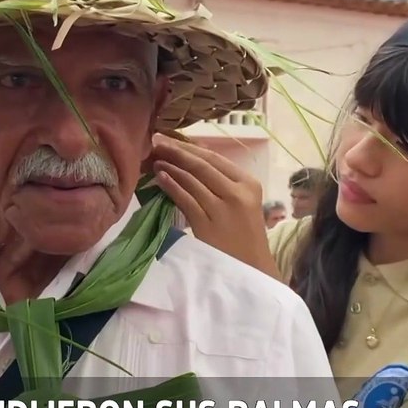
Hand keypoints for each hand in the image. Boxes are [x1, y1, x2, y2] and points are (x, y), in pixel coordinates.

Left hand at [147, 133, 279, 277]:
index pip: (215, 158)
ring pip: (192, 180)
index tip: (171, 139)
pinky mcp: (207, 224)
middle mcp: (238, 192)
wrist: (251, 268)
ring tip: (155, 160)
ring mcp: (222, 209)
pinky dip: (171, 186)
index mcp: (249, 183)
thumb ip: (224, 181)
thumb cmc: (245, 234)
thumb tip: (194, 156)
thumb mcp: (243, 202)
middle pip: (201, 165)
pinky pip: (185, 199)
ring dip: (171, 167)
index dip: (190, 147)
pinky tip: (160, 178)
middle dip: (176, 151)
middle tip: (156, 141)